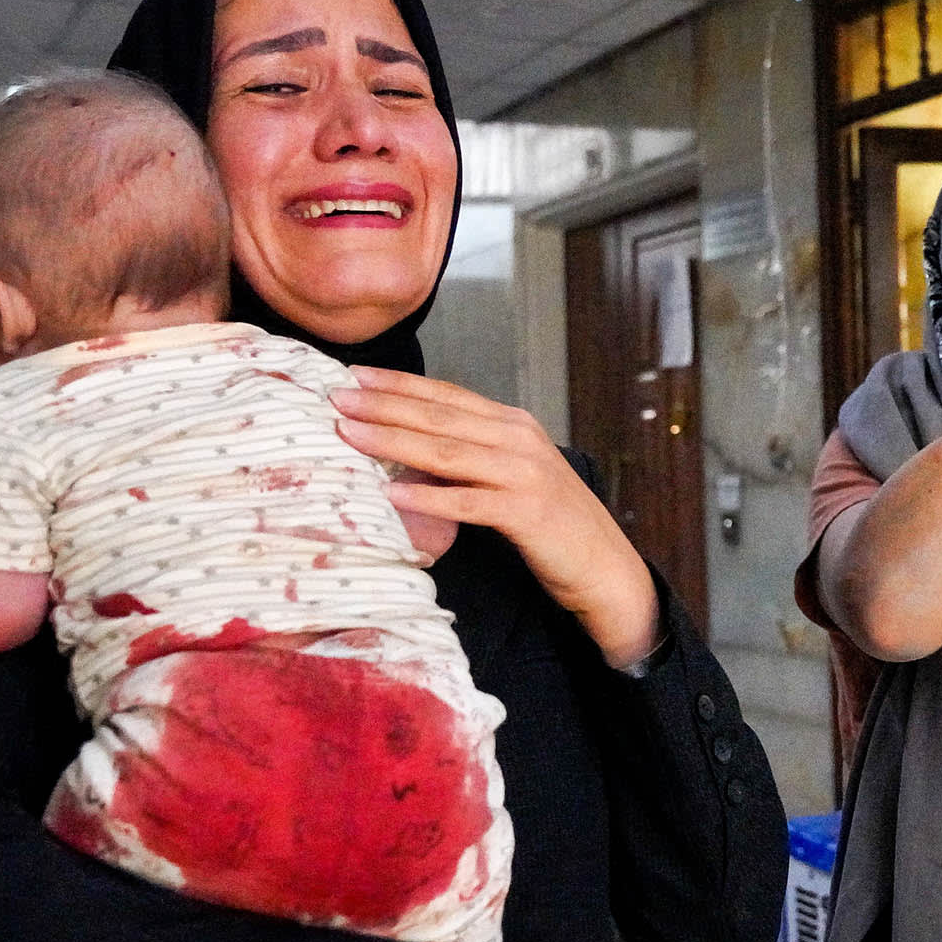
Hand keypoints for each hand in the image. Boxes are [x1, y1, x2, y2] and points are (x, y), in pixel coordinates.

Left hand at [331, 369, 662, 667]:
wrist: (605, 567)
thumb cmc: (553, 525)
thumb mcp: (512, 477)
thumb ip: (471, 458)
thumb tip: (408, 448)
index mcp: (514, 424)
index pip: (447, 394)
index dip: (399, 384)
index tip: (353, 375)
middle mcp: (520, 439)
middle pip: (440, 416)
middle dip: (384, 404)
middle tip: (336, 396)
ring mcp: (525, 473)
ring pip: (447, 451)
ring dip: (394, 440)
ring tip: (349, 433)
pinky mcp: (526, 512)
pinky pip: (467, 502)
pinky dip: (428, 497)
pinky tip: (392, 493)